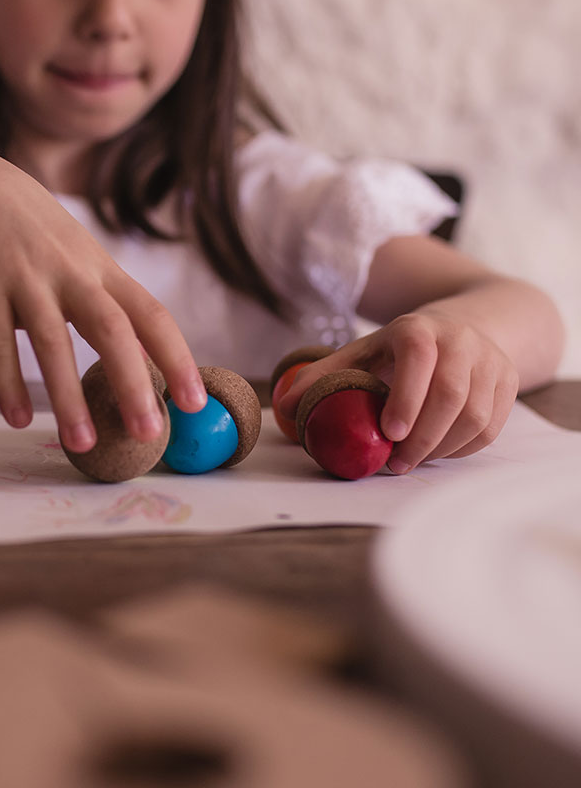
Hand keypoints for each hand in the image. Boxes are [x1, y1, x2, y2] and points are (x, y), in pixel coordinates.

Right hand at [0, 148, 206, 449]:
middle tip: (149, 435)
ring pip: (53, 342)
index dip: (178, 358)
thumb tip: (144, 358)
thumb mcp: (80, 256)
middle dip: (133, 384)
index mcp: (101, 270)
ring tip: (82, 444)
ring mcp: (26, 278)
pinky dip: (7, 382)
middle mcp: (70, 273)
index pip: (152, 315)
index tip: (196, 403)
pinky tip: (17, 418)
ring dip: (67, 397)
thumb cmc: (35, 232)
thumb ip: (108, 302)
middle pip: (112, 330)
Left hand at [276, 310, 518, 473]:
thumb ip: (323, 375)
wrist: (464, 326)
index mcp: (419, 329)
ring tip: (410, 462)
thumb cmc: (400, 348)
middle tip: (396, 463)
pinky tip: (435, 453)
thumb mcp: (362, 351)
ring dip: (442, 448)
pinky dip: (462, 448)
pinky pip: (490, 428)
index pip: (420, 359)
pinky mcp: (509, 383)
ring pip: (476, 416)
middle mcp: (461, 340)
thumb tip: (282, 407)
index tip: (389, 433)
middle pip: (452, 395)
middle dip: (423, 437)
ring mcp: (491, 361)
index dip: (407, 397)